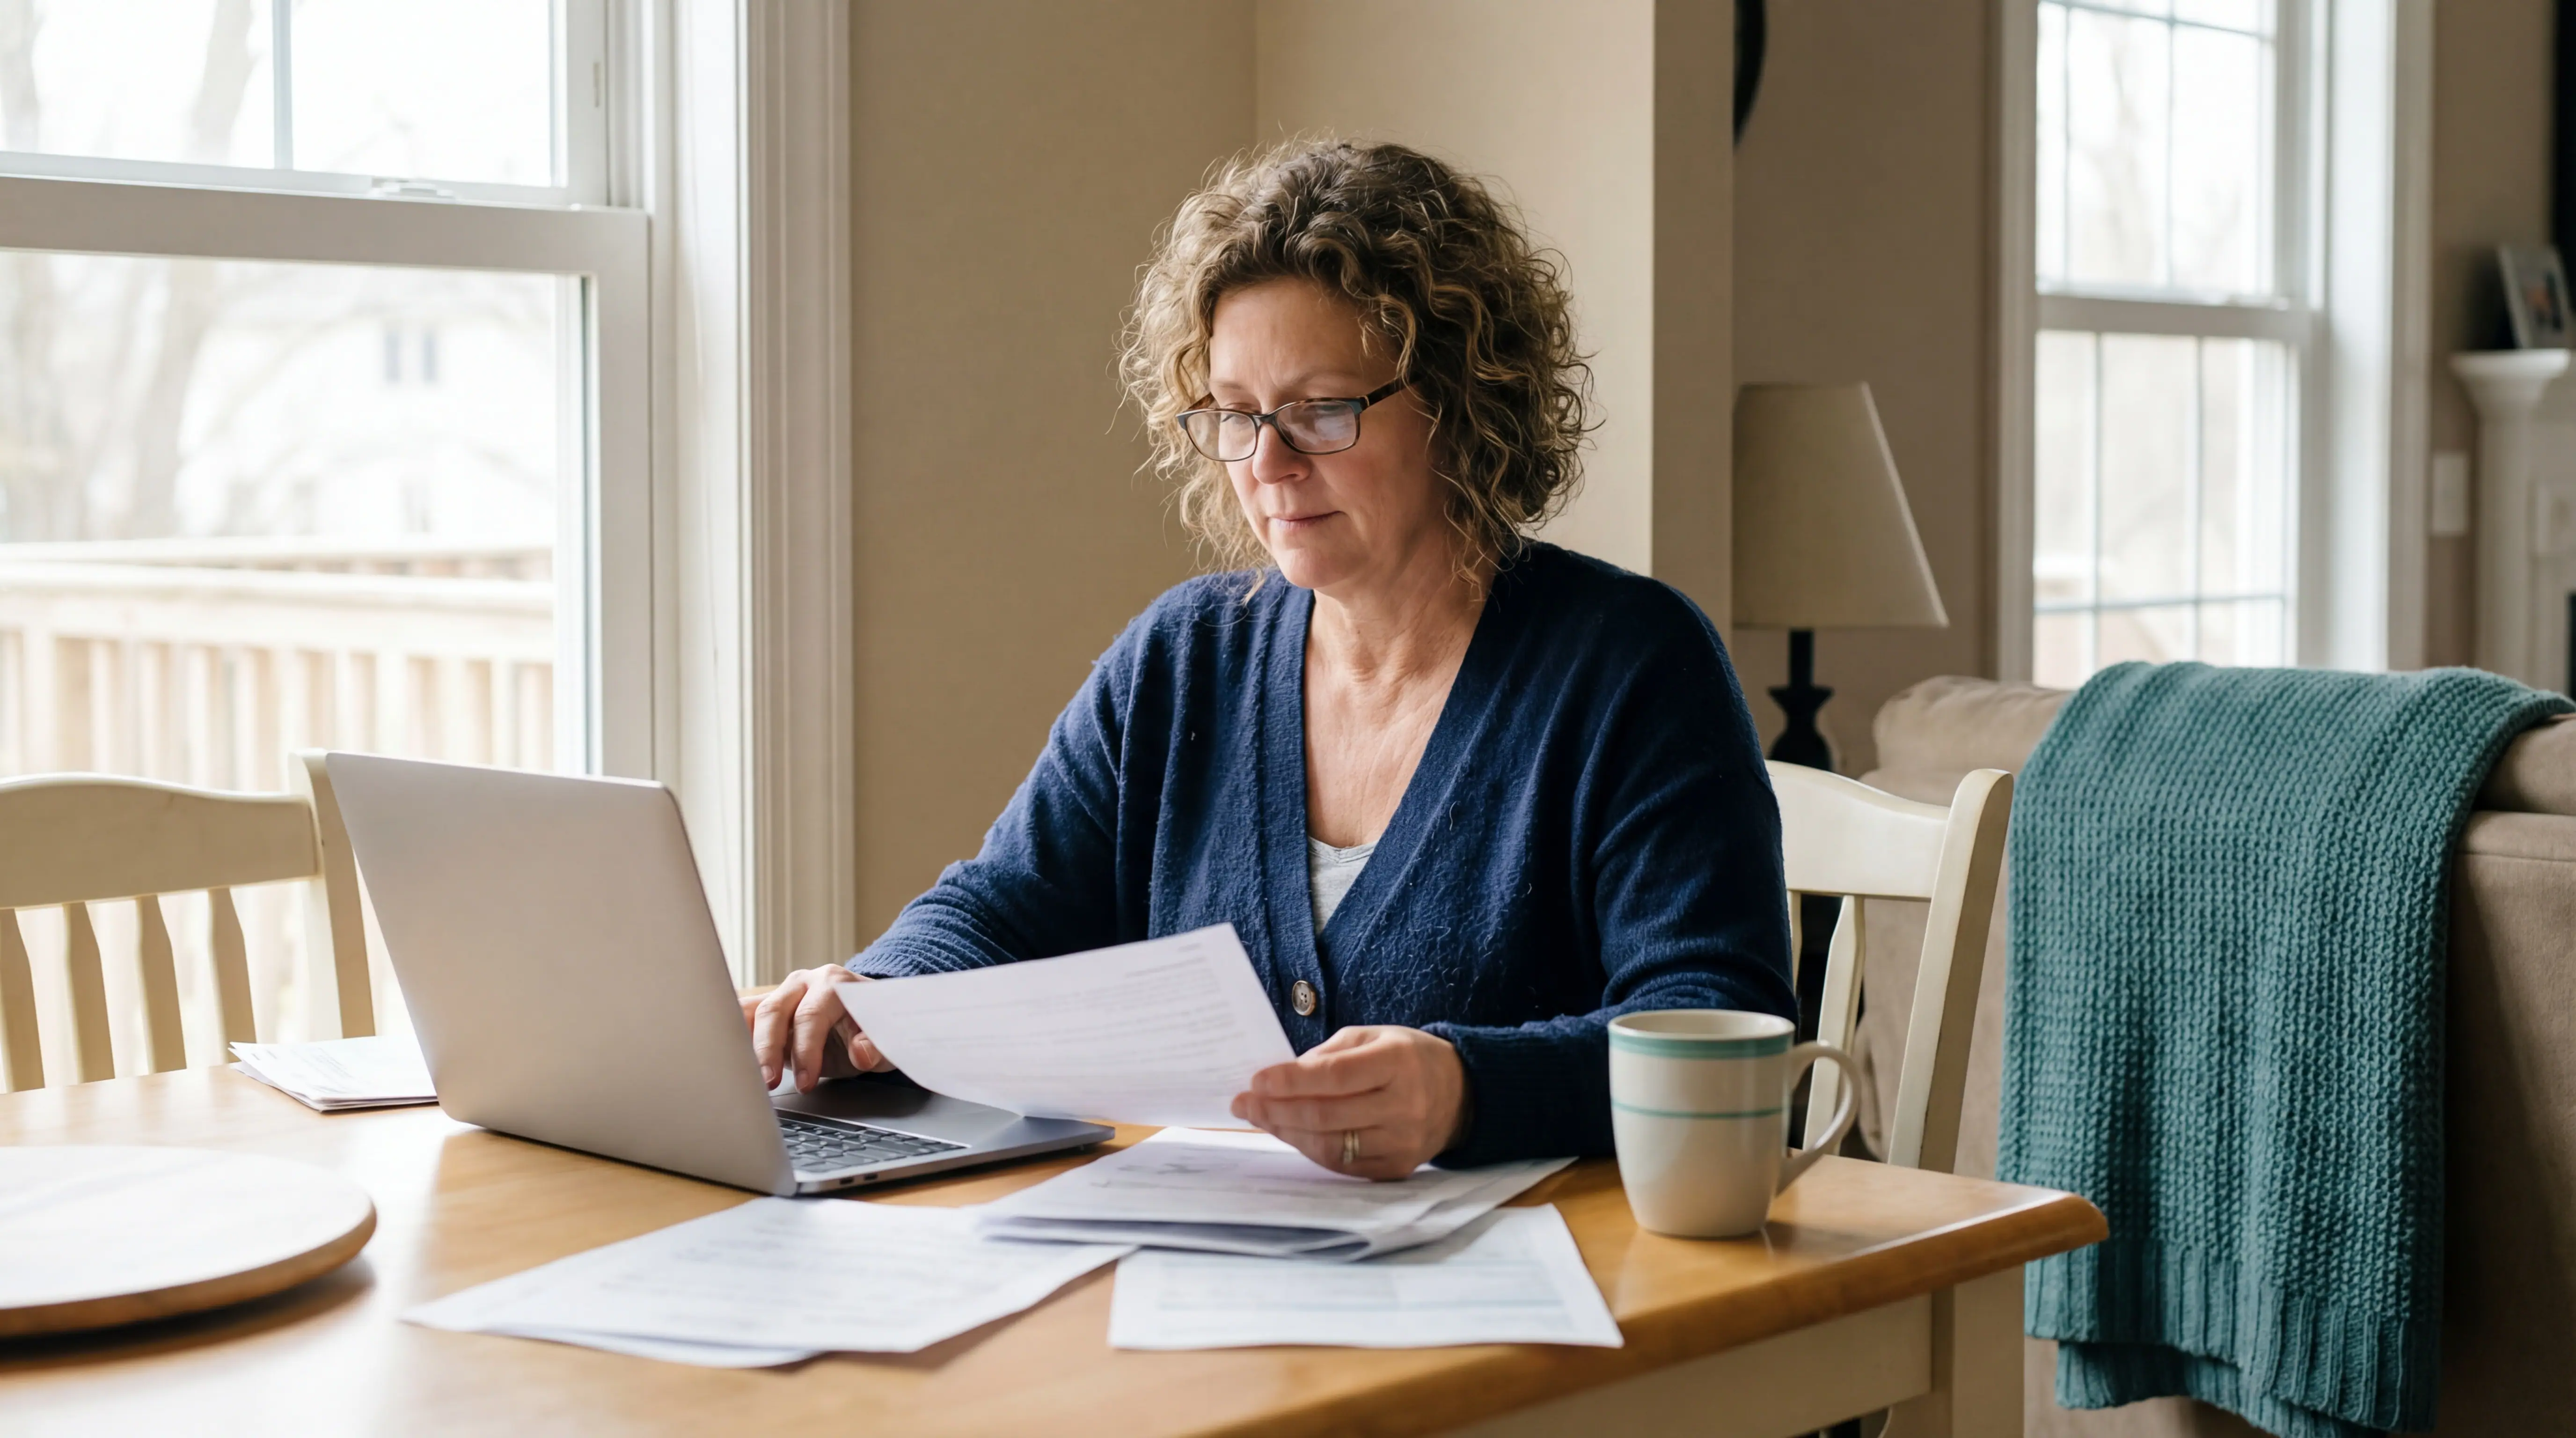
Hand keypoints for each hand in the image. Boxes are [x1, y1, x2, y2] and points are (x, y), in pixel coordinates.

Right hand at [743, 966, 893, 1091]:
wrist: (867, 1011)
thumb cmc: (875, 1023)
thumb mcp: (888, 1036)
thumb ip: (877, 1045)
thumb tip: (862, 1054)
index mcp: (833, 983)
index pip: (811, 1016)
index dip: (806, 1051)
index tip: (805, 1082)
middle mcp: (803, 983)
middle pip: (774, 1011)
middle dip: (768, 1050)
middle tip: (768, 1083)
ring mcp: (782, 994)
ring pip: (752, 1013)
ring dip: (743, 1044)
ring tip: (739, 1075)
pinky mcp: (767, 1010)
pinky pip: (742, 1017)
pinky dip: (730, 1035)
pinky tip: (721, 1056)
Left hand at [1230, 1025, 1468, 1179]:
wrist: (1460, 1094)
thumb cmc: (1407, 1058)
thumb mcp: (1372, 1037)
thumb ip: (1328, 1055)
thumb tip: (1281, 1078)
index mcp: (1398, 1062)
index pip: (1334, 1077)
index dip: (1290, 1081)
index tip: (1255, 1081)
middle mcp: (1404, 1105)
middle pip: (1326, 1115)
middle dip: (1276, 1110)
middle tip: (1243, 1104)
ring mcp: (1402, 1142)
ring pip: (1330, 1145)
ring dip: (1287, 1133)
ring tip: (1261, 1118)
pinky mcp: (1397, 1167)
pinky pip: (1343, 1165)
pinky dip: (1311, 1149)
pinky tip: (1291, 1134)